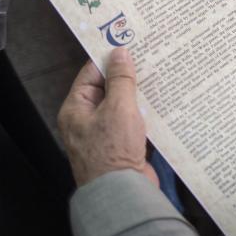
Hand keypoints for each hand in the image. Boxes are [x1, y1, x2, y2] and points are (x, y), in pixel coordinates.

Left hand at [58, 48, 158, 187]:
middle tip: (148, 56)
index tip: (129, 44)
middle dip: (126, 75)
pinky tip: (160, 101)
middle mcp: (86, 120)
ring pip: (121, 104)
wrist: (122, 192)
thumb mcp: (119, 108)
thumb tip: (120, 53)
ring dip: (137, 93)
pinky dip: (143, 111)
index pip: (90, 74)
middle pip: (106, 88)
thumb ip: (121, 79)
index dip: (109, 58)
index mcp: (75, 109)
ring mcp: (103, 133)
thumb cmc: (113, 150)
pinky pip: (131, 120)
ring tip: (158, 75)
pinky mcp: (120, 144)